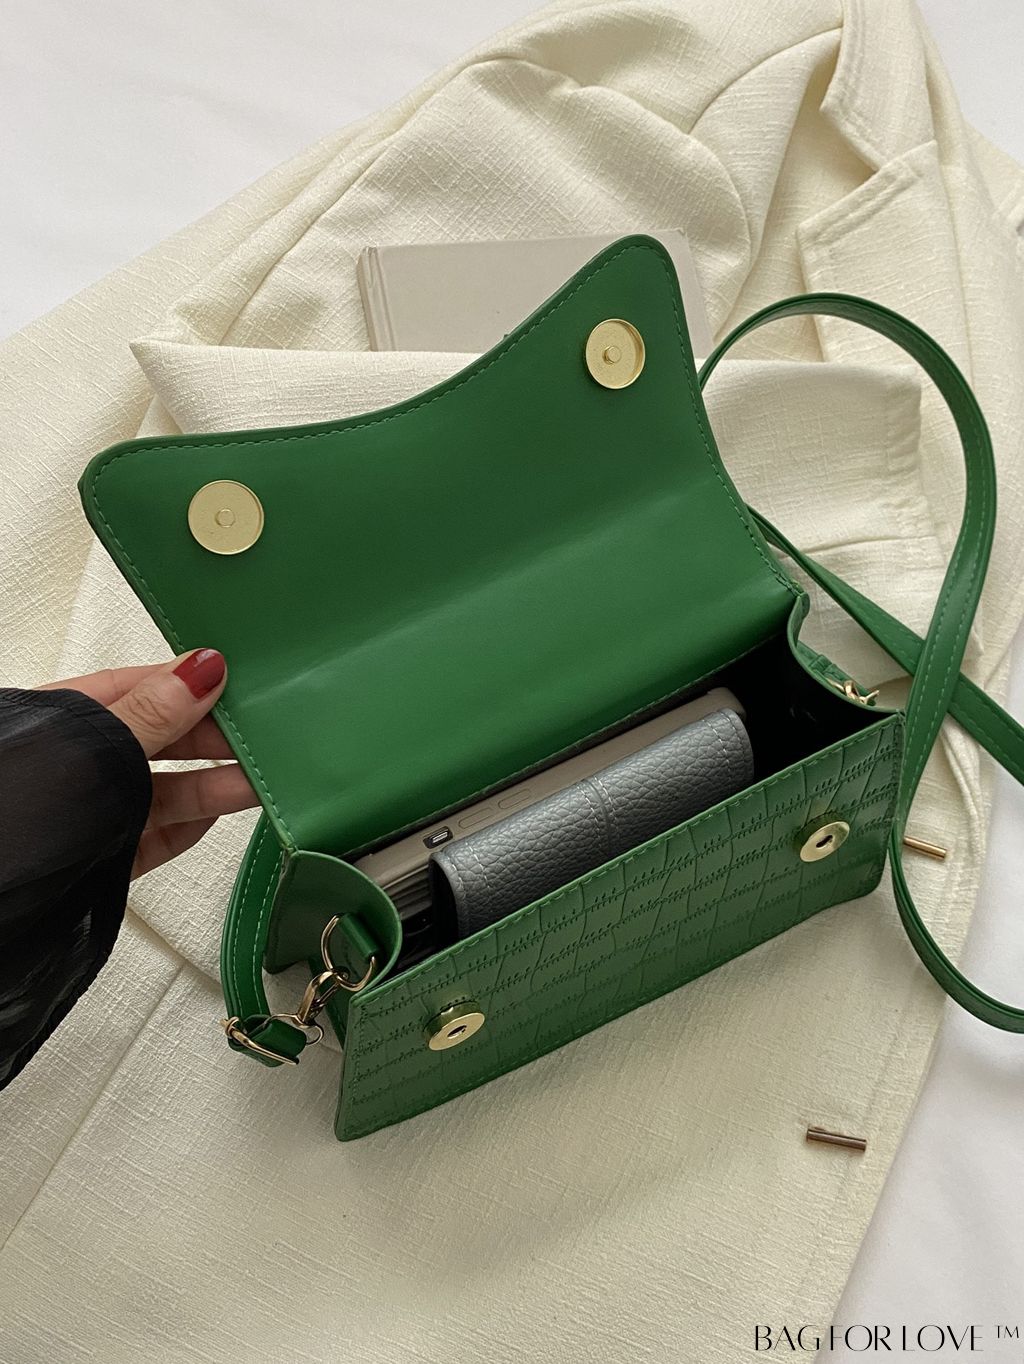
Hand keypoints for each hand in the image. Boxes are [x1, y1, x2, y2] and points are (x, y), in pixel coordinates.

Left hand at [39, 650, 258, 878]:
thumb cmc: (18, 803)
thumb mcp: (94, 744)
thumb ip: (152, 713)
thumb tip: (207, 666)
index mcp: (69, 716)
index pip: (145, 687)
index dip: (195, 684)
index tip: (247, 682)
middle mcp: (84, 761)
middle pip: (163, 739)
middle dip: (216, 737)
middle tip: (273, 733)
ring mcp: (95, 811)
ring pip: (165, 791)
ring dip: (215, 784)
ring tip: (263, 780)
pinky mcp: (103, 859)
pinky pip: (156, 839)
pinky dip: (191, 829)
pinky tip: (223, 816)